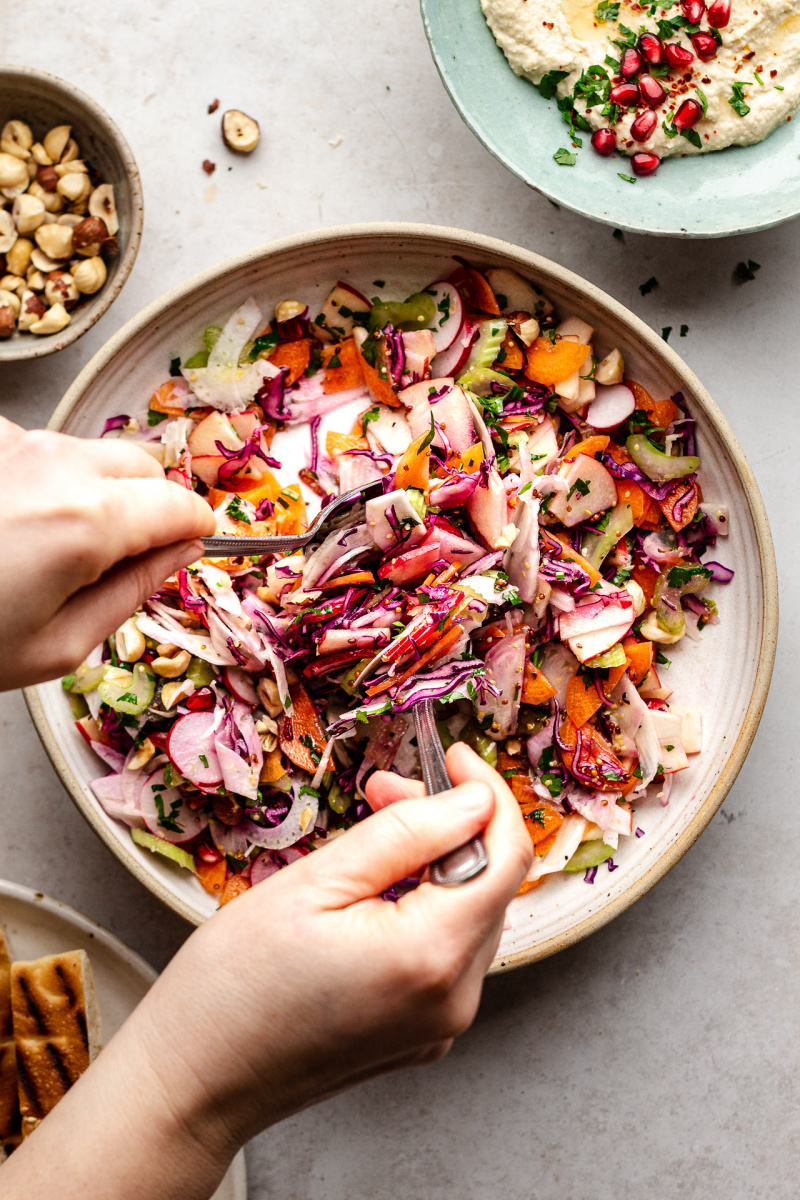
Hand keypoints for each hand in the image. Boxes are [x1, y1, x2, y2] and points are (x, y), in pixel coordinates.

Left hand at [0, 416, 214, 688]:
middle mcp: (55, 463)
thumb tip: (181, 553)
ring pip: (88, 454)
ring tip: (43, 549)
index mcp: (89, 520)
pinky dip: (42, 482)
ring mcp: (11, 442)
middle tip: (117, 558)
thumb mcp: (59, 644)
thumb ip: (135, 590)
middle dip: (148, 504)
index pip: (181, 504)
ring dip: (91, 491)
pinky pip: (37, 451)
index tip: (190, 548)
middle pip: (142, 464)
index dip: (195, 530)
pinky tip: (7, 526)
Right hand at [141, 743, 531, 1138]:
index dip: (487, 794)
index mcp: (432, 957)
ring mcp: (440, 1025)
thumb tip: (472, 801)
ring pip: (469, 916)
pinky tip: (370, 895)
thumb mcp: (314, 882)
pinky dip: (423, 908)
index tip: (453, 755)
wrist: (192, 1082)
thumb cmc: (233, 984)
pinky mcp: (420, 1035)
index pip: (506, 857)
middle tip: (383, 788)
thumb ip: (405, 834)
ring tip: (367, 840)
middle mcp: (454, 999)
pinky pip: (446, 953)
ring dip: (433, 863)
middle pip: (488, 884)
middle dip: (446, 823)